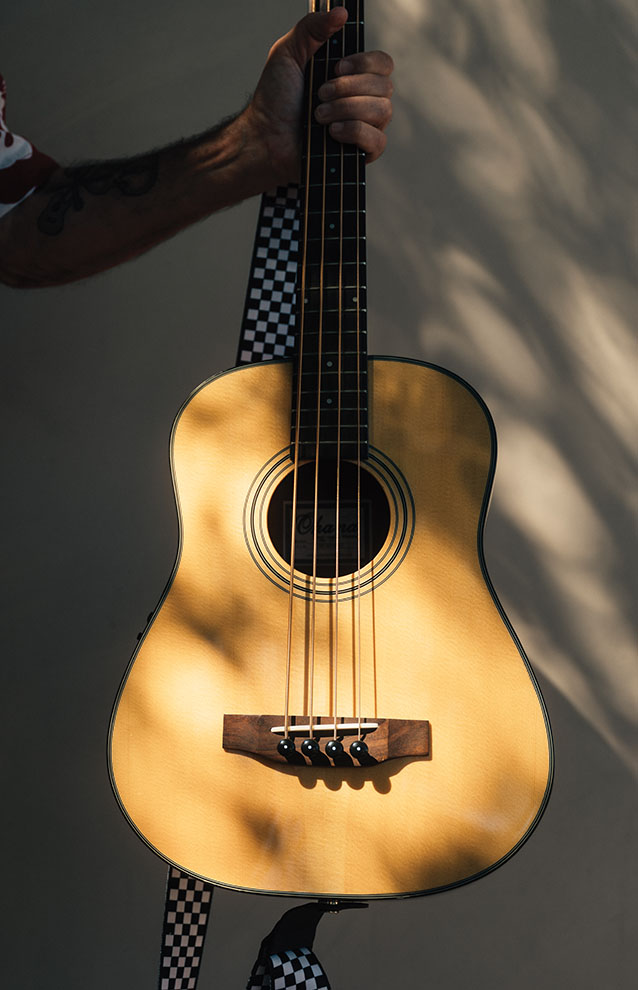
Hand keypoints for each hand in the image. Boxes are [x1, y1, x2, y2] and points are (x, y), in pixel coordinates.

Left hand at [244, 6, 393, 185]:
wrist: (265, 138)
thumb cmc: (275, 99)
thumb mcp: (288, 52)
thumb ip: (312, 28)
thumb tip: (342, 12)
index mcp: (353, 77)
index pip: (383, 63)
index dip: (364, 63)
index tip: (336, 67)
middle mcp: (364, 101)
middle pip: (385, 86)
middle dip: (348, 89)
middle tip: (319, 95)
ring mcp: (364, 129)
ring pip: (382, 111)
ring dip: (346, 109)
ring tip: (318, 116)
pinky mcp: (360, 154)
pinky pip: (378, 141)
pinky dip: (355, 132)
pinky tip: (332, 133)